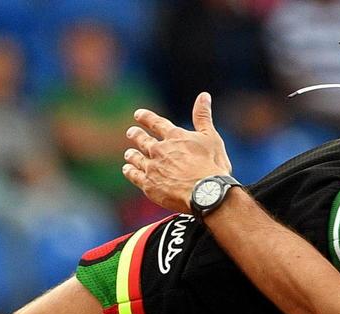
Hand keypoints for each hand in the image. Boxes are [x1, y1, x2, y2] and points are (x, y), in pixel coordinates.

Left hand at [122, 92, 233, 213]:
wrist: (205, 192)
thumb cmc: (212, 165)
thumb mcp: (211, 137)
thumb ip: (203, 116)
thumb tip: (204, 95)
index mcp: (174, 136)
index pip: (156, 123)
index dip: (146, 118)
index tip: (138, 114)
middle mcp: (159, 150)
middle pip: (143, 140)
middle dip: (136, 135)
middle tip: (131, 132)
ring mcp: (152, 167)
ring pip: (136, 158)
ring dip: (132, 155)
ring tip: (128, 154)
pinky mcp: (149, 185)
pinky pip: (134, 176)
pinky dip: (130, 171)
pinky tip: (127, 169)